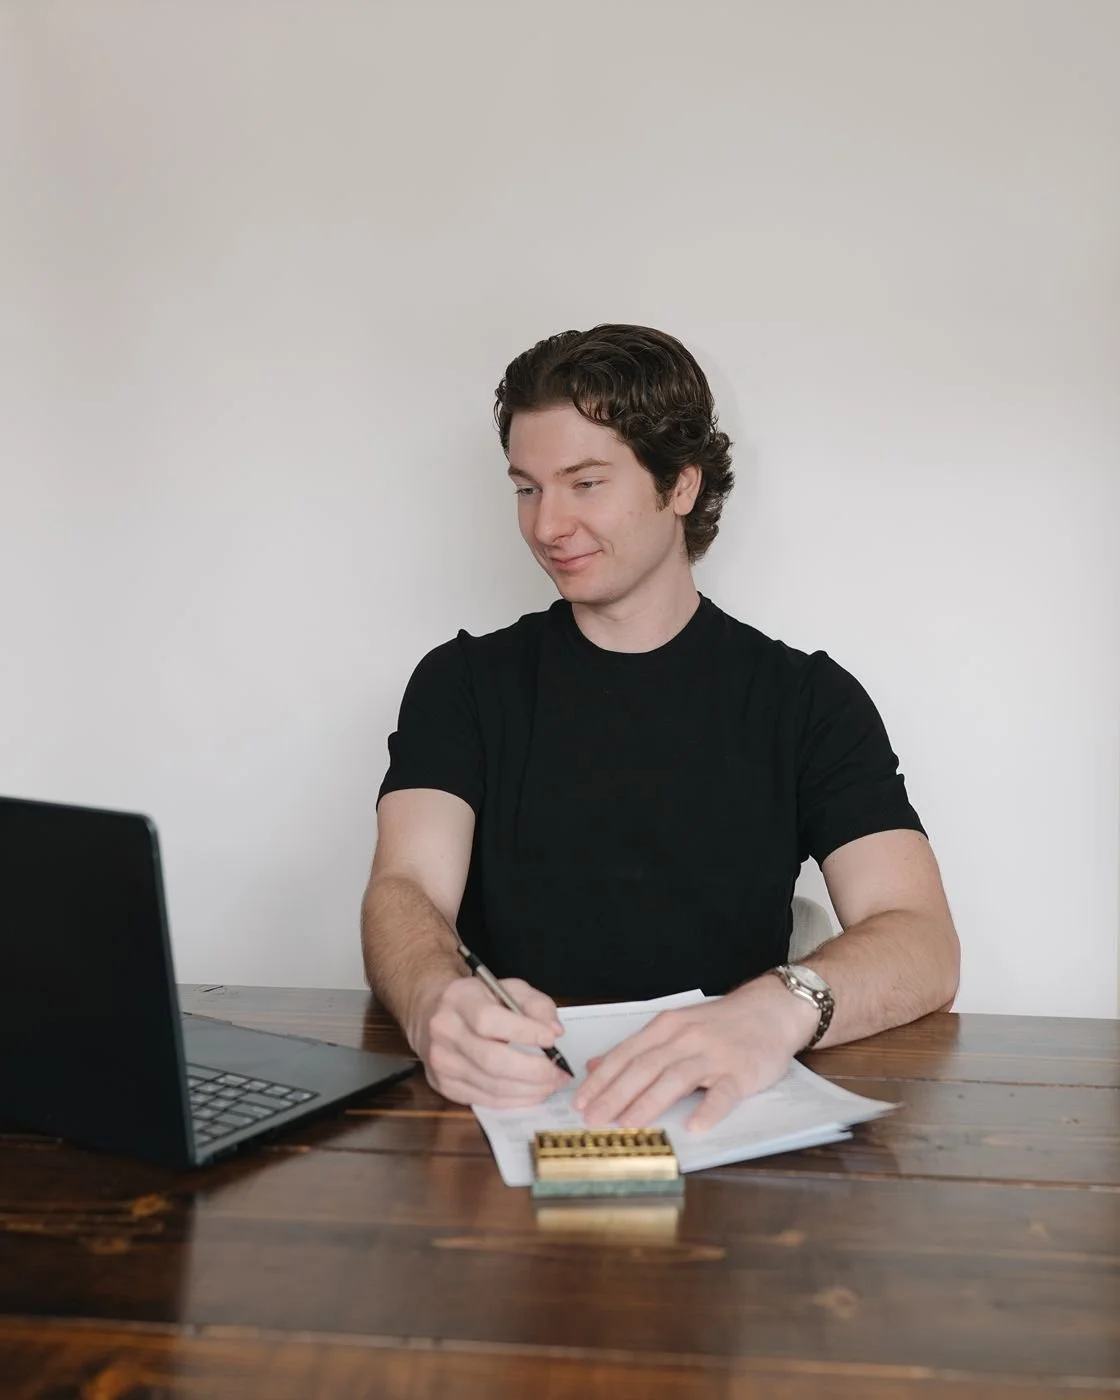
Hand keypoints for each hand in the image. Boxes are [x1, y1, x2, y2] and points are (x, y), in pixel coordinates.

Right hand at [409, 975, 569, 1108]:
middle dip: (533, 1070)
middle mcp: (445, 1031)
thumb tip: (554, 1031)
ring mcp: (441, 1061)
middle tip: (559, 1072)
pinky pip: (484, 1099)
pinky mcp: (444, 1084)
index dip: (524, 1032)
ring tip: (550, 1084)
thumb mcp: (507, 988)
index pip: (489, 1020)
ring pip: (491, 1085)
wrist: (432, 1013)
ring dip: (528, 1089)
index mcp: (459, 999)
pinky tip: (531, 1092)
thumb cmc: (477, 1000)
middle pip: (492, 1059)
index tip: (551, 1039)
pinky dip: (513, 1100)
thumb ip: (535, 1005)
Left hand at [572, 977, 817, 1131]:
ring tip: (628, 1123)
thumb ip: (638, 1047)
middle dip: (615, 1094)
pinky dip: (709, 1109)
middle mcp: (686, 1038)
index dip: (601, 1079)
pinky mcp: (741, 1072)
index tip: (580, 1102)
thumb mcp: (674, 1026)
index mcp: (666, 1027)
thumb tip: (596, 1066)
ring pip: (676, 1078)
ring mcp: (714, 1055)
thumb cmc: (719, 1023)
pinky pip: (723, 1092)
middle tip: (593, 1119)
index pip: (626, 1054)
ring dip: (650, 1102)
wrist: (770, 1010)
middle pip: (644, 1067)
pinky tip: (695, 1126)